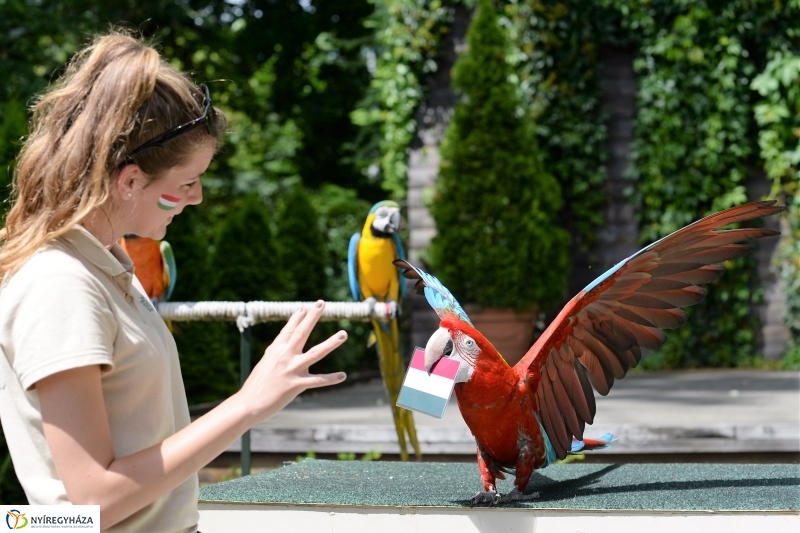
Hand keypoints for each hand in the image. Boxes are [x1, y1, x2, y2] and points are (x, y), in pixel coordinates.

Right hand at [235, 300, 346, 423]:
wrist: (248, 404)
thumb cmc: (256, 386)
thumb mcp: (265, 364)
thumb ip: (275, 354)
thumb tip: (279, 345)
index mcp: (275, 350)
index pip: (288, 330)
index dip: (297, 318)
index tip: (305, 308)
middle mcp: (284, 356)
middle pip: (301, 332)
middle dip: (313, 317)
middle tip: (322, 303)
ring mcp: (291, 369)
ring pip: (316, 353)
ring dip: (331, 343)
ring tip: (343, 334)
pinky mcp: (296, 385)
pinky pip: (318, 381)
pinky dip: (331, 379)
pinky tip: (343, 376)